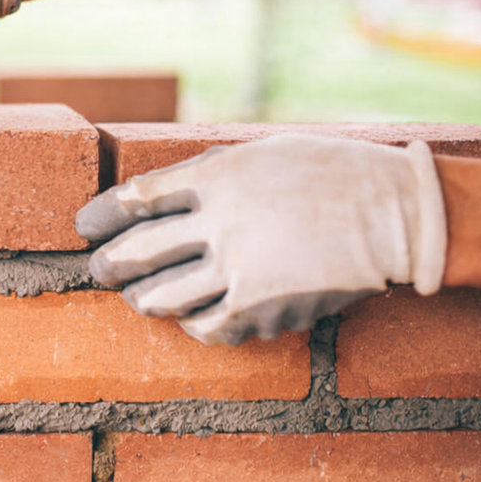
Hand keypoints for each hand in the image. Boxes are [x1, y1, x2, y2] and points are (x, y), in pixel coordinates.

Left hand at [76, 135, 447, 344]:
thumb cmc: (328, 174)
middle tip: (99, 269)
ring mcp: (239, 270)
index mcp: (216, 178)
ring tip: (137, 297)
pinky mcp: (262, 309)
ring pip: (160, 298)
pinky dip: (190, 324)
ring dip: (140, 299)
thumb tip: (155, 196)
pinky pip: (205, 327)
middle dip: (107, 265)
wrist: (396, 215)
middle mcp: (220, 224)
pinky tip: (190, 318)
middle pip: (136, 252)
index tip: (85, 226)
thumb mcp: (260, 154)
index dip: (101, 215)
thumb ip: (206, 174)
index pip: (135, 198)